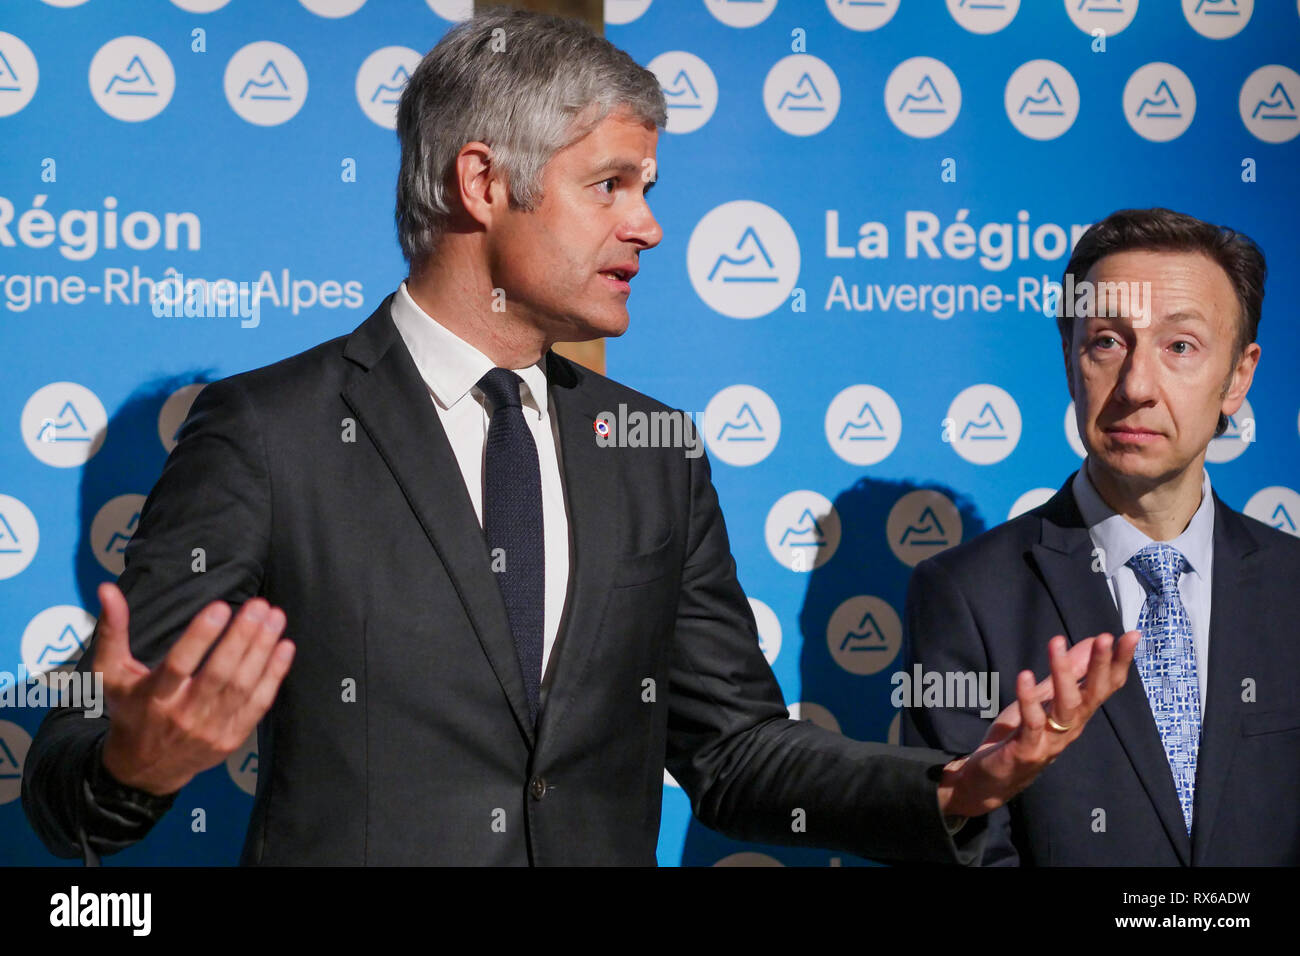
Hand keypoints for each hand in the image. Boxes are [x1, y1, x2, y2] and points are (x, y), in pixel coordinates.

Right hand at [95, 581, 295, 795]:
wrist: (143, 769)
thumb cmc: (130, 710)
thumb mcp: (111, 673)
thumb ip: (112, 630)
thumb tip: (107, 589)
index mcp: (152, 697)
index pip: (179, 664)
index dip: (200, 636)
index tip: (220, 607)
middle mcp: (183, 715)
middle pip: (219, 674)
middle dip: (242, 637)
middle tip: (259, 605)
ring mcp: (210, 729)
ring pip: (242, 686)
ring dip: (262, 650)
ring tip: (275, 618)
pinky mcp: (231, 737)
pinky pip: (258, 704)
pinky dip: (274, 676)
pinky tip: (285, 647)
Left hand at [937, 630, 1138, 818]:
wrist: (990, 779)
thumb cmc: (1020, 735)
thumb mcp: (1044, 697)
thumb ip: (1068, 673)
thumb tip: (1090, 641)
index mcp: (1076, 714)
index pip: (1105, 686)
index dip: (1119, 662)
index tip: (1131, 635)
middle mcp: (1070, 727)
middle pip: (1093, 695)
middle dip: (1101, 666)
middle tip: (1105, 638)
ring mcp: (1050, 740)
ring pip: (1066, 706)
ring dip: (1063, 673)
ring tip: (1057, 642)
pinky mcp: (1027, 750)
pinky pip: (1032, 723)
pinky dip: (1029, 698)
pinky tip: (1025, 675)